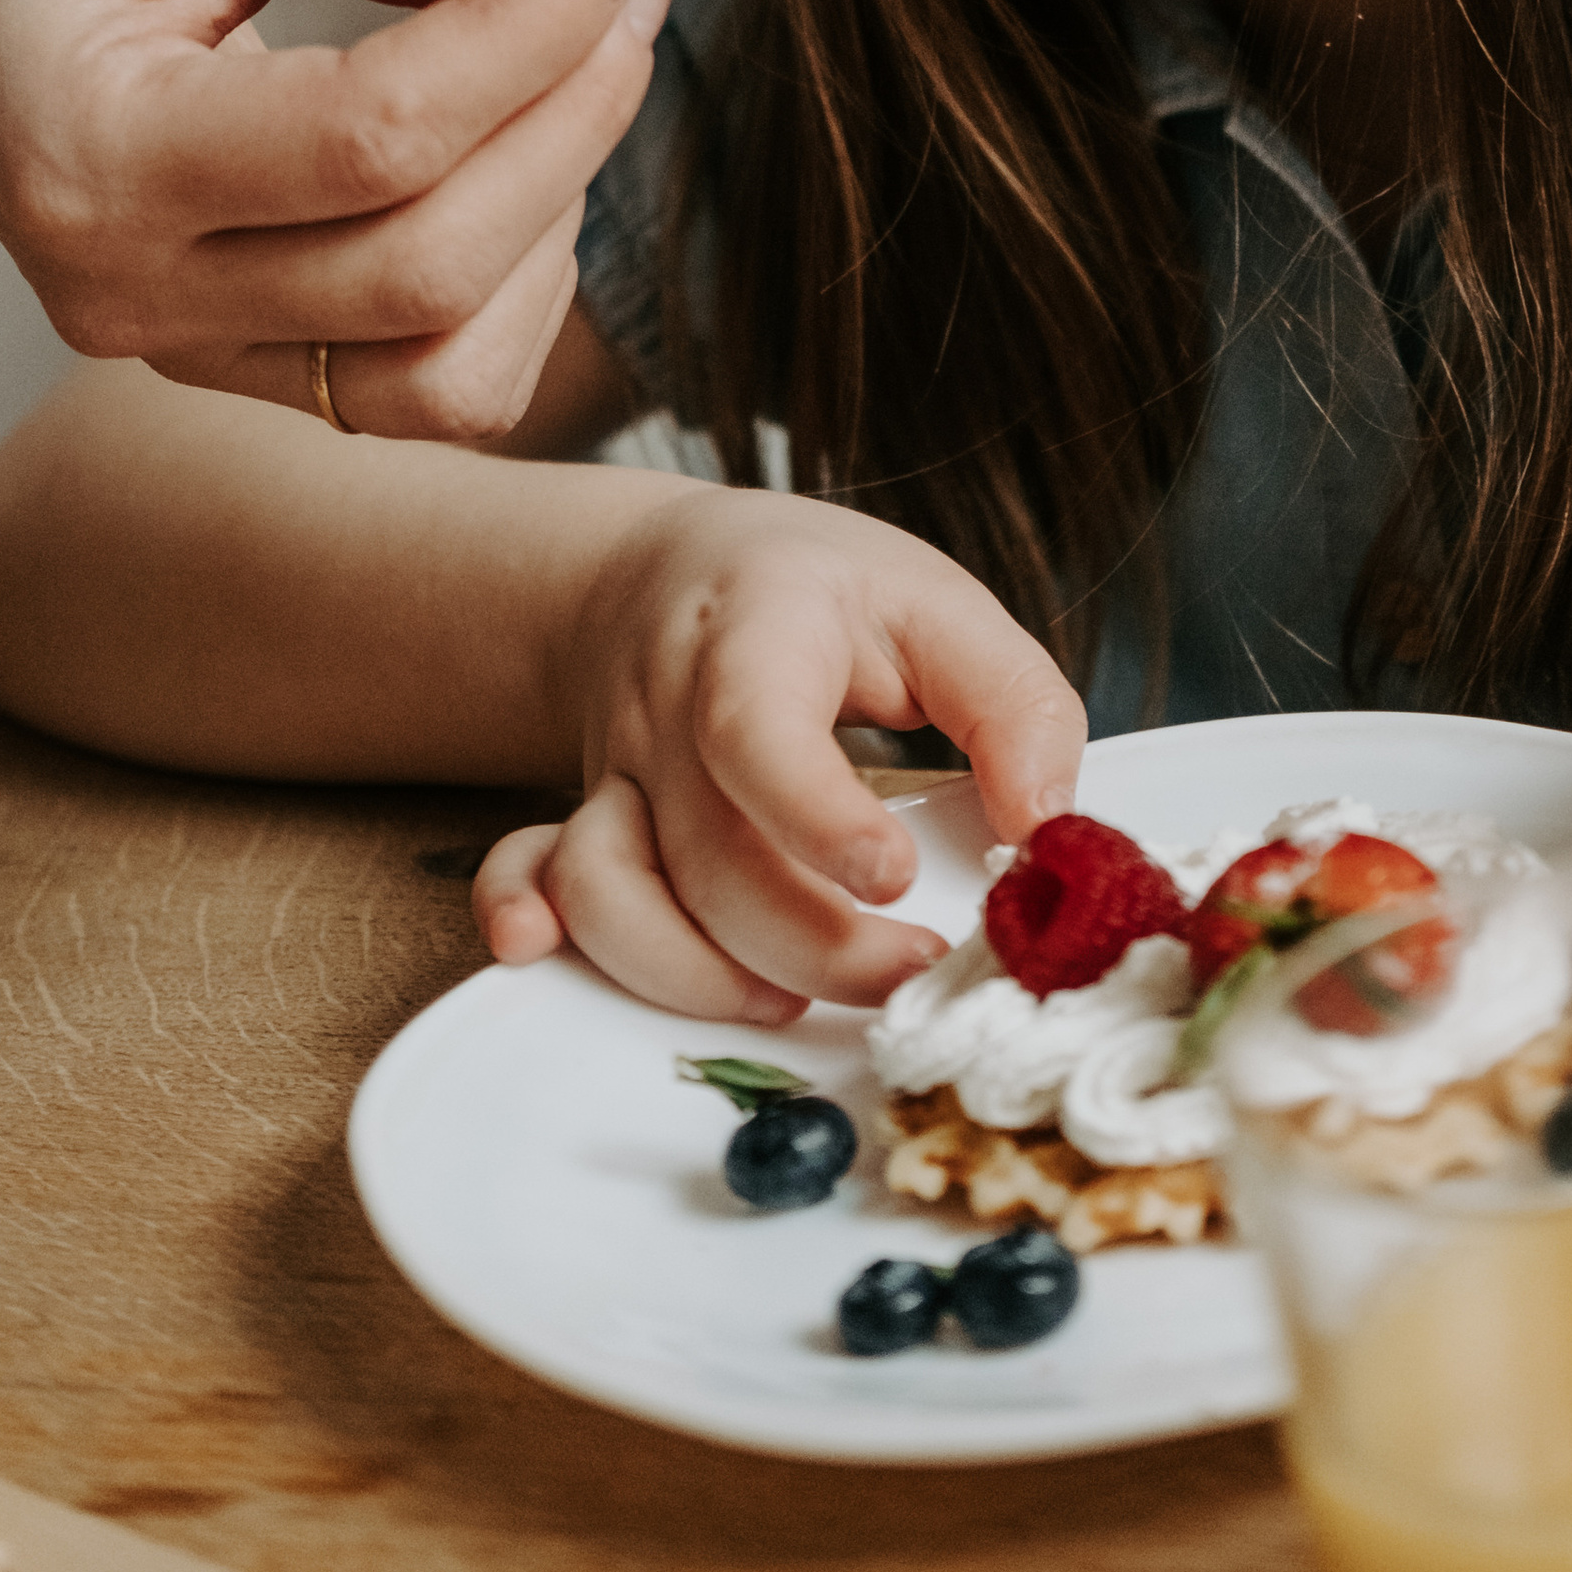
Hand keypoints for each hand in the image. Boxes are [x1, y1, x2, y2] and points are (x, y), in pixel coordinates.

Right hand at [0, 0, 672, 440]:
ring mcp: (187, 349)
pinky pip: (435, 389)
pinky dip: (518, 284)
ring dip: (558, 210)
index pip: (375, 133)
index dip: (536, 26)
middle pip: (431, 266)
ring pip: (451, 369)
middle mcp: (131, 288)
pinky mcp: (247, 366)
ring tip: (570, 57)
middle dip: (576, 110)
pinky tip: (513, 156)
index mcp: (94, 154)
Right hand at [471, 490, 1087, 1014]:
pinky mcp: (582, 816)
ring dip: (697, 975)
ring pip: (613, 891)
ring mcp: (614, 768)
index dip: (815, 817)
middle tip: (913, 973)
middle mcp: (666, 707)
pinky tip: (542, 956)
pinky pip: (528, 872)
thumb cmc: (822, 592)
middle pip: (708, 856)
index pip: (754, 729)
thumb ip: (1014, 704)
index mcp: (759, 634)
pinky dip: (524, 919)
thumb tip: (1047, 825)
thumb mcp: (938, 603)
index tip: (897, 877)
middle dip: (811, 946)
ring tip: (795, 1002)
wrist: (675, 570)